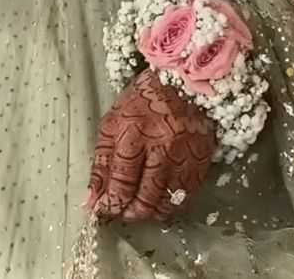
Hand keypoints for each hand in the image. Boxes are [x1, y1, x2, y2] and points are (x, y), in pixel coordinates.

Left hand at [87, 69, 215, 221]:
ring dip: (149, 211)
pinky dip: (170, 205)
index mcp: (134, 134)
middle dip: (129, 210)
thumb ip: (102, 161)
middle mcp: (161, 148)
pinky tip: (161, 198)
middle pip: (143, 199)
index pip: (121, 183)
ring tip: (140, 204)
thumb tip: (92, 198)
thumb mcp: (114, 121)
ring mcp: (184, 156)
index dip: (111, 202)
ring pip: (164, 204)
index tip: (104, 207)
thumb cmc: (145, 100)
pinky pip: (184, 198)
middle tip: (123, 209)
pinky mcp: (201, 161)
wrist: (185, 82)